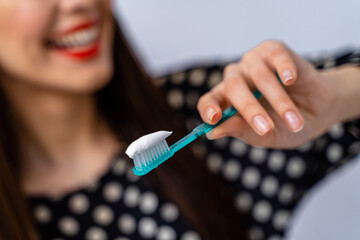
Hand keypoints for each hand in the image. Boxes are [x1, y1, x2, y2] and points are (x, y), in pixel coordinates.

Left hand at [197, 40, 341, 147]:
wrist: (321, 110)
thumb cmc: (287, 125)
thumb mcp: (267, 136)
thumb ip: (242, 132)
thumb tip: (213, 132)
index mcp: (228, 101)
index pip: (208, 101)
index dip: (208, 108)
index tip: (213, 119)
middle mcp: (236, 78)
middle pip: (233, 88)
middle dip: (250, 110)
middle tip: (267, 130)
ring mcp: (253, 62)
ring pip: (258, 76)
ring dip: (278, 101)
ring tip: (295, 122)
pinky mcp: (274, 50)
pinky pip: (276, 55)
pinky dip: (283, 68)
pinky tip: (291, 80)